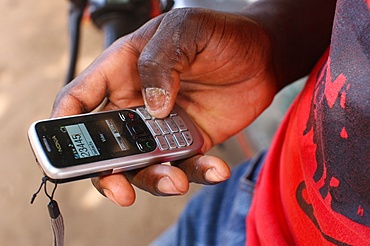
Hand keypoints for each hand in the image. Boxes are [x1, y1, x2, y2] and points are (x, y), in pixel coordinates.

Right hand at [51, 8, 276, 205]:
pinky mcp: (190, 142)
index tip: (60, 152)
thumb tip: (153, 106)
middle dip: (108, 172)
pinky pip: (186, 167)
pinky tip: (216, 168)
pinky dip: (199, 174)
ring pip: (144, 165)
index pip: (78, 100)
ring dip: (155, 179)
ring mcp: (163, 127)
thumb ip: (159, 62)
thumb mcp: (184, 29)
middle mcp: (137, 104)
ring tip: (176, 181)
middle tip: (120, 188)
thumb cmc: (220, 34)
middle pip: (106, 145)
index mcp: (122, 72)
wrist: (264, 54)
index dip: (62, 125)